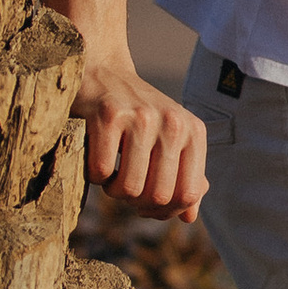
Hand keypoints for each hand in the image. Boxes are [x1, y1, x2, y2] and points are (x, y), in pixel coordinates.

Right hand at [73, 53, 209, 220]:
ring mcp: (142, 118)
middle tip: (124, 183)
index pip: (188, 194)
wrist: (101, 71)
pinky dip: (93, 175)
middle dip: (135, 201)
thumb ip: (184, 177)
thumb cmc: (136, 115)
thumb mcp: (169, 140)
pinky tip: (95, 155)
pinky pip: (101, 173)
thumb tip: (190, 217)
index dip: (164, 210)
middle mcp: (173, 123)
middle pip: (158, 196)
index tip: (146, 203)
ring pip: (129, 189)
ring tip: (111, 170)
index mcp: (193, 132)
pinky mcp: (108, 115)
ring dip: (112, 190)